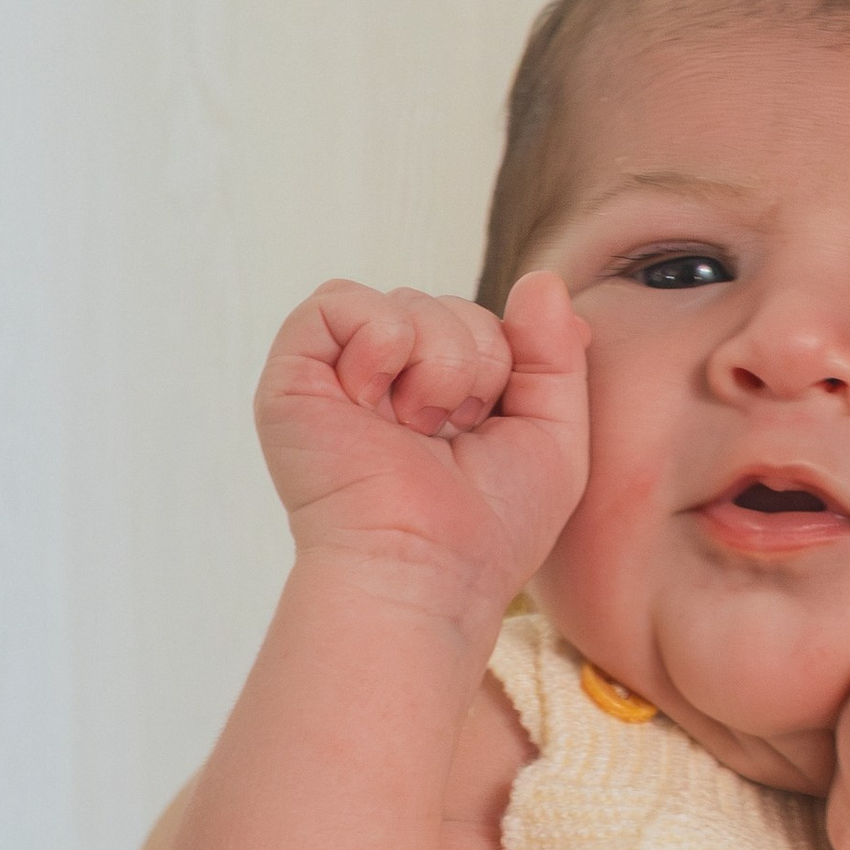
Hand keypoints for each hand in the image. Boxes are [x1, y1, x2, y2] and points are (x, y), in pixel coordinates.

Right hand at [256, 275, 589, 615]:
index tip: (487, 428)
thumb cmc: (488, 529)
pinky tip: (377, 402)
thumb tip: (543, 280)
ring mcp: (337, 379)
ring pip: (405, 299)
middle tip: (448, 433)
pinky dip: (379, 341)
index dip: (504, 360)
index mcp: (434, 396)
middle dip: (475, 361)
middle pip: (448, 304)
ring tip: (414, 427)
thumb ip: (556, 353)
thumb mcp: (554, 435)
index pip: (481, 323)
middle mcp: (384, 384)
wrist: (429, 570)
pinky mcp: (293, 377)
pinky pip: (339, 299)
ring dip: (436, 362)